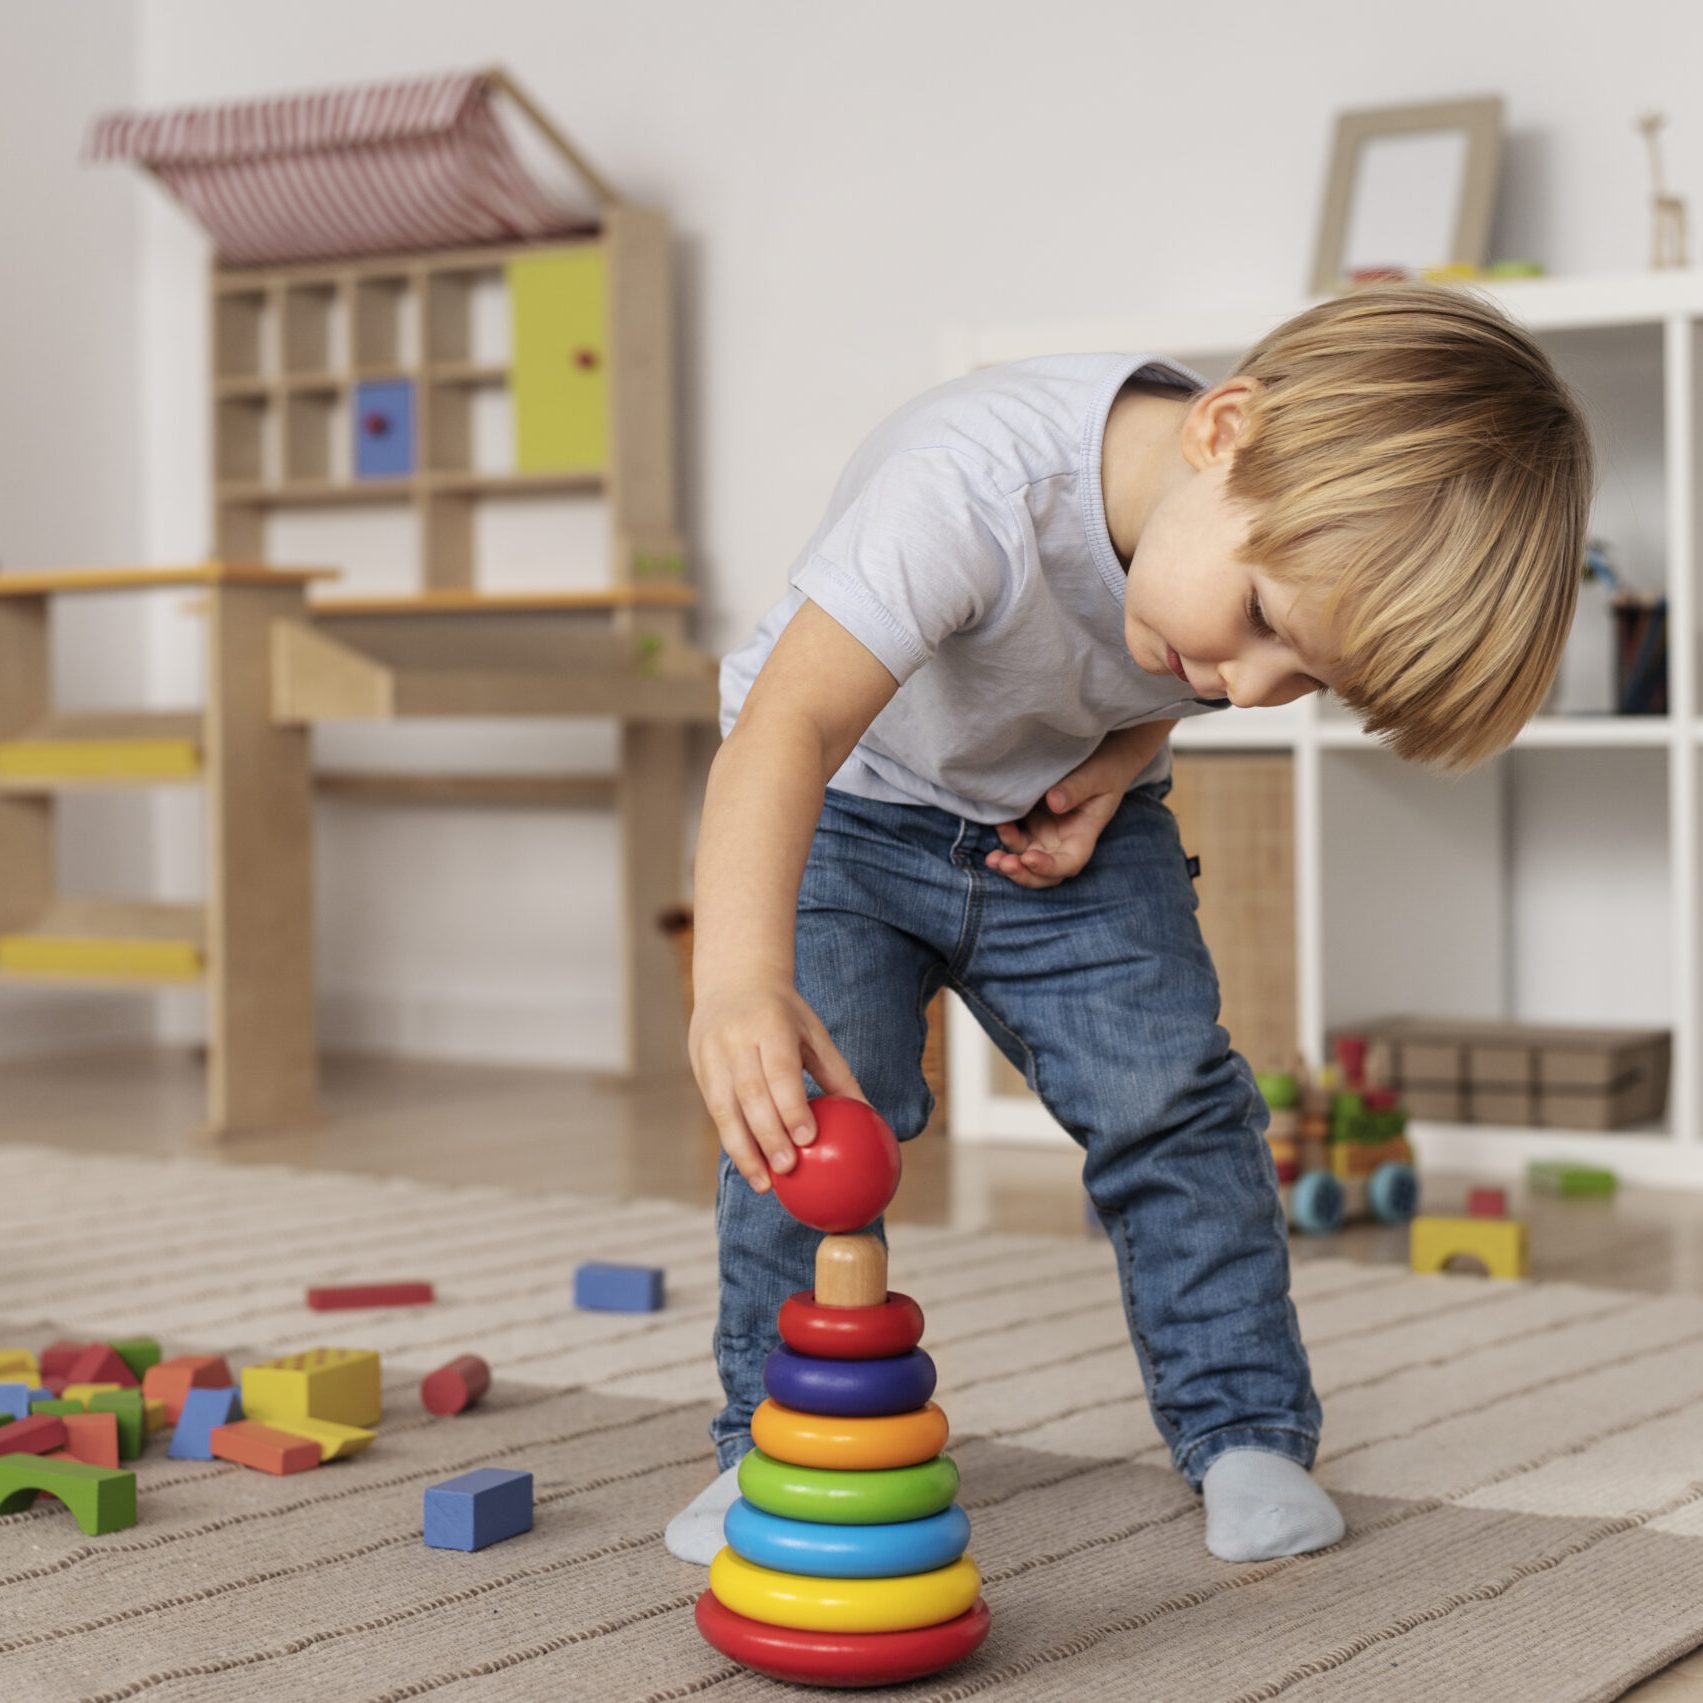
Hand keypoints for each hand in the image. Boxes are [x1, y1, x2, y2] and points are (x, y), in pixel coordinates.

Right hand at [689, 979, 866, 1193]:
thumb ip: (838, 1075)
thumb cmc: (785, 1015)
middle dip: (767, 1135)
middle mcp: (735, 1040)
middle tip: (787, 1170)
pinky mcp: (700, 1070)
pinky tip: (751, 1167)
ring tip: (764, 1184)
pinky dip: (733, 1141)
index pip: (778, 1070)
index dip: (791, 1106)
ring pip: (724, 1109)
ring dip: (744, 1150)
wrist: (733, 980)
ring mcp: (712, 1055)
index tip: (808, 1139)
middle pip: (750, 1094)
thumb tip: (871, 1117)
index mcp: (769, 1025)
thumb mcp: (814, 1034)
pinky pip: (716, 1112)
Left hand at [985, 727, 1168, 888]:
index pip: (1069, 863)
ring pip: (1026, 859)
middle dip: (1024, 874)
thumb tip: (1054, 803)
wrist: (1101, 755)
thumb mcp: (1096, 775)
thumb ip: (1077, 789)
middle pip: (1045, 873)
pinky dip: (1005, 838)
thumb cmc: (1105, 766)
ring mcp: (1046, 833)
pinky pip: (1015, 838)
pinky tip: (997, 825)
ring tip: (993, 858)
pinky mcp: (1031, 821)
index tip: (1030, 858)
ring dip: (1010, 863)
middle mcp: (1064, 840)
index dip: (1049, 867)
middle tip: (1005, 864)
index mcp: (1083, 834)